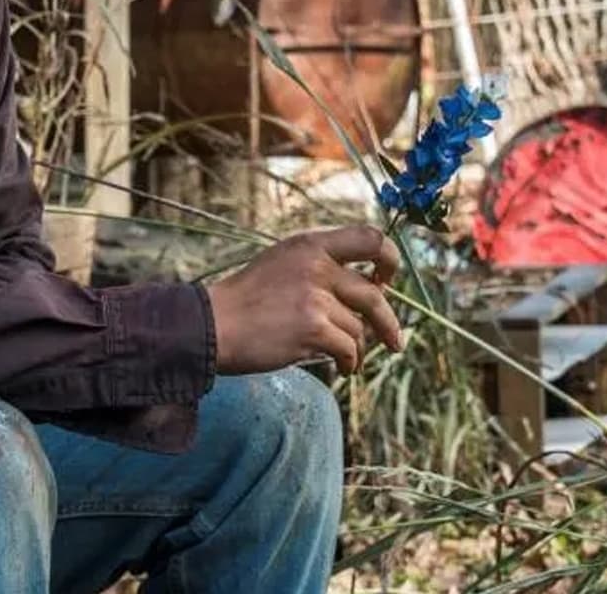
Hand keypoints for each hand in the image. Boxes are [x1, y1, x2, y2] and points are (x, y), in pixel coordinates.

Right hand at [204, 226, 404, 374]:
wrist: (212, 325)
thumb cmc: (245, 300)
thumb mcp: (282, 263)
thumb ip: (319, 266)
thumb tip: (367, 287)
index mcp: (310, 244)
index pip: (371, 237)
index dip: (390, 259)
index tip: (385, 280)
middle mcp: (317, 265)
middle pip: (374, 293)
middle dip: (388, 322)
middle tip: (395, 340)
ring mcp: (315, 296)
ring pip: (359, 327)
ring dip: (358, 348)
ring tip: (350, 360)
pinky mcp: (313, 327)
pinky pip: (348, 348)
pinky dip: (350, 362)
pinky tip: (344, 369)